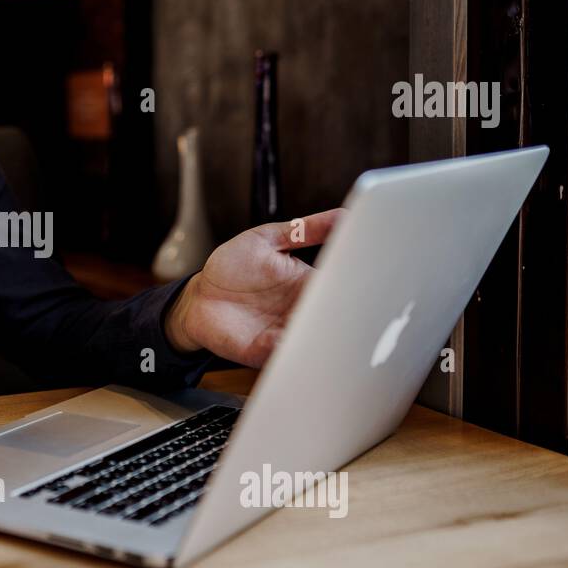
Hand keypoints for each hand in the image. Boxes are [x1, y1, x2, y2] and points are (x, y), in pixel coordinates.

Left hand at [164, 209, 341, 366]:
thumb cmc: (233, 267)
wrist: (198, 298)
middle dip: (346, 315)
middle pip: (334, 317)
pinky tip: (298, 342)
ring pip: (316, 339)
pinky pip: (288, 354)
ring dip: (324, 335)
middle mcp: (303, 310)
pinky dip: (296, 350)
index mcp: (308, 284)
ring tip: (329, 326)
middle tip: (355, 308)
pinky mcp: (267, 351)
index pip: (341, 286)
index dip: (355, 285)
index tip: (369, 280)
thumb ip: (304, 229)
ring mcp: (287, 333)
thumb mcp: (267, 239)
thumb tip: (343, 214)